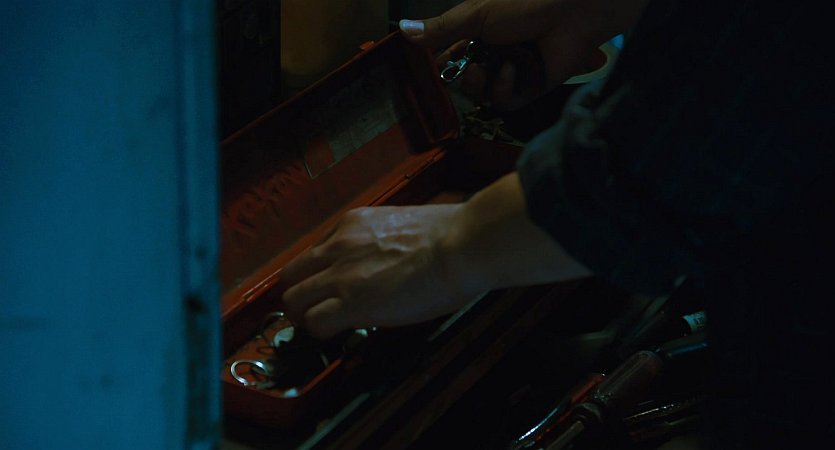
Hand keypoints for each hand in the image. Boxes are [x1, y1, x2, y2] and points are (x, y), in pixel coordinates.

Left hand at [280, 204, 481, 338]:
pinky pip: (315, 323)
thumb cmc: (450, 236)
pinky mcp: (352, 303)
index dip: (317, 275)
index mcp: (353, 223)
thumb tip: (385, 260)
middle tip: (316, 310)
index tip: (329, 287)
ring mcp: (342, 274)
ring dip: (306, 317)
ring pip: (293, 301)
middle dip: (300, 296)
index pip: (313, 252)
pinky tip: (340, 334)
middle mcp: (339, 245)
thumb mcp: (402, 225)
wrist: (461, 245)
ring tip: (325, 326)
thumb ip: (382, 242)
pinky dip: (322, 332)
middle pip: (290, 276)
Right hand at [399, 0, 645, 108]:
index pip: (447, 58)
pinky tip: (512, 72)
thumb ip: (441, 28)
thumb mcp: (476, 14)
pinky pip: (504, 103)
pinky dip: (505, 90)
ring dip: (481, 84)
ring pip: (481, 96)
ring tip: (486, 69)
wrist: (573, 12)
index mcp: (477, 35)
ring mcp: (510, 75)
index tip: (424, 74)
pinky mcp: (529, 90)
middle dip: (460, 78)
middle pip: (462, 82)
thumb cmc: (526, 3)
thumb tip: (402, 29)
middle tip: (464, 68)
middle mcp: (492, 56)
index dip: (437, 68)